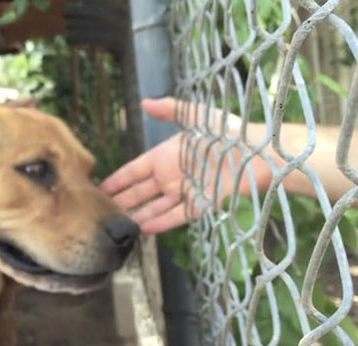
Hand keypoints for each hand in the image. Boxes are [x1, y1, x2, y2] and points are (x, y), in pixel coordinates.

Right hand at [100, 97, 272, 233]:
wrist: (258, 152)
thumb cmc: (229, 131)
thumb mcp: (197, 117)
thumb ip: (171, 110)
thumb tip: (145, 102)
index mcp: (166, 155)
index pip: (134, 171)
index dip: (117, 180)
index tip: (99, 189)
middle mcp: (172, 175)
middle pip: (141, 192)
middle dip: (121, 202)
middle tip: (100, 213)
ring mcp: (185, 191)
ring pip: (155, 207)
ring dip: (138, 216)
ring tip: (119, 228)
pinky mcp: (200, 205)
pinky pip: (176, 216)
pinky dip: (161, 223)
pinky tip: (144, 231)